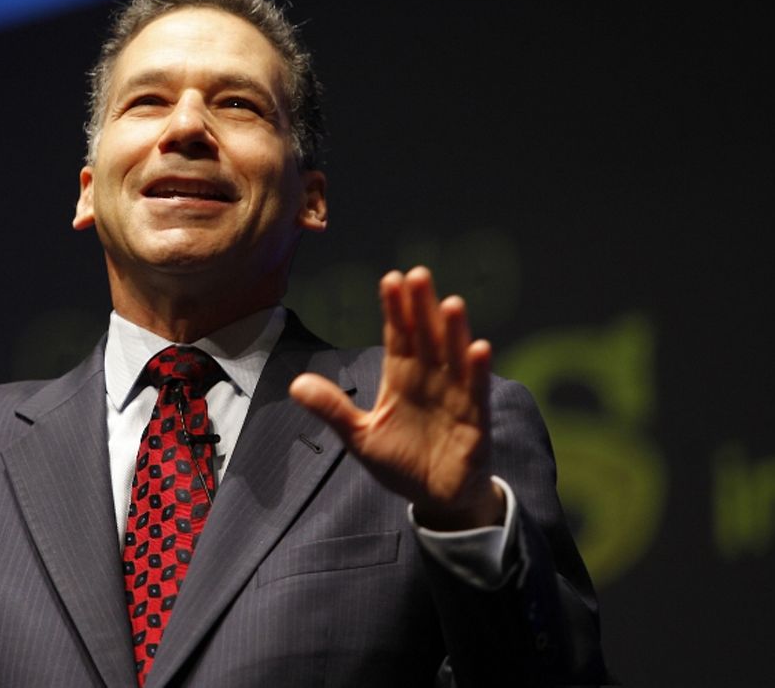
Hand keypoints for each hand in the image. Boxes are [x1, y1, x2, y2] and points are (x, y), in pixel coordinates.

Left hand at [290, 267, 502, 530]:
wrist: (436, 499)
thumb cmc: (402, 462)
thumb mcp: (359, 437)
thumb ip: (332, 409)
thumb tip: (295, 383)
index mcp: (400, 378)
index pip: (398, 335)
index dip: (395, 309)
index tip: (390, 279)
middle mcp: (429, 379)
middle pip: (425, 336)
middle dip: (422, 307)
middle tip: (418, 275)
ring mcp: (454, 396)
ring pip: (453, 357)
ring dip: (453, 331)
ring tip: (450, 303)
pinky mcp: (475, 420)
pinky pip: (476, 392)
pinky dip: (478, 371)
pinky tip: (479, 348)